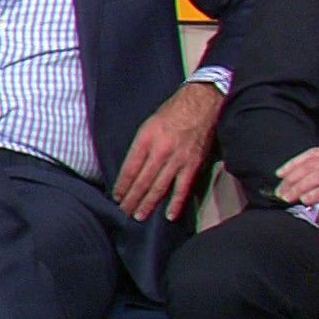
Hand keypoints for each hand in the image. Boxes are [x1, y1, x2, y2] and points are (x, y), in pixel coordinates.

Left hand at [113, 81, 221, 221]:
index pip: (130, 168)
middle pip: (142, 181)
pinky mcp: (193, 164)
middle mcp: (160, 150)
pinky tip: (169, 216)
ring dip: (148, 204)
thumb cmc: (173, 111)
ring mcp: (177, 159)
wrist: (202, 102)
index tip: (116, 196)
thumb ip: (141, 146)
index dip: (122, 185)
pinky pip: (183, 188)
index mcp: (146, 138)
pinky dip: (176, 203)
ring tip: (138, 216)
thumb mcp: (149, 124)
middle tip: (123, 212)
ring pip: (159, 187)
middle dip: (131, 199)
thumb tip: (132, 169)